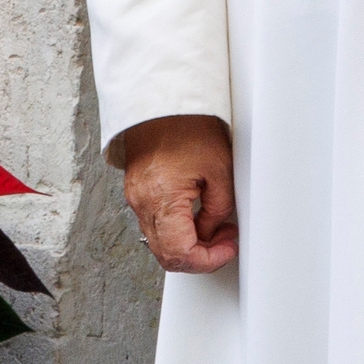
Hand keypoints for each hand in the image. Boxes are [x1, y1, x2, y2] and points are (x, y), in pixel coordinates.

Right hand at [111, 114, 237, 273]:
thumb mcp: (220, 169)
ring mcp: (135, 199)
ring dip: (189, 243)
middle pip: (167, 256)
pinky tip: (197, 216)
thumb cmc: (188, 126)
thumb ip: (218, 208)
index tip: (227, 250)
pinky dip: (177, 229)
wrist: (162, 102)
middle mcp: (142, 204)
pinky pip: (155, 225)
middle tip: (225, 241)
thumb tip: (214, 231)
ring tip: (215, 225)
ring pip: (160, 243)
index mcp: (162, 199)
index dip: (208, 261)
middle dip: (200, 257)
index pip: (180, 254)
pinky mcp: (137, 192)